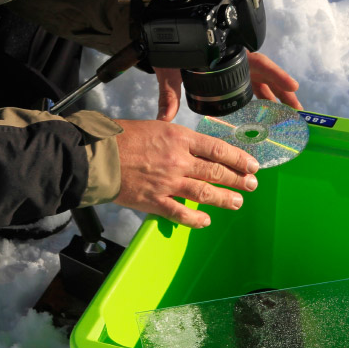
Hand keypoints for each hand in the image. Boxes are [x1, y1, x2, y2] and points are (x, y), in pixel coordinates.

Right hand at [112, 119, 259, 227]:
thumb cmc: (121, 137)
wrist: (96, 156)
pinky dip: (196, 219)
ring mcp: (168, 183)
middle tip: (251, 185)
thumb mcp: (155, 126)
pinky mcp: (155, 201)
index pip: (217, 149)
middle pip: (216, 171)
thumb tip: (192, 144)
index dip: (238, 158)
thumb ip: (176, 138)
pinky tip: (206, 221)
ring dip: (225, 199)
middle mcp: (178, 160)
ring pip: (205, 193)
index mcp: (179, 138)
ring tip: (237, 202)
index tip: (251, 165)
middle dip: (238, 180)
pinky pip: (181, 214)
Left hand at [153, 53, 300, 121]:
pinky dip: (260, 96)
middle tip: (298, 111)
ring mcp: (233, 67)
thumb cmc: (168, 51)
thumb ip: (169, 92)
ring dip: (274, 97)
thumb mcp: (170, 70)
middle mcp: (234, 60)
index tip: (294, 86)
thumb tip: (164, 117)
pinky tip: (267, 110)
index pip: (259, 63)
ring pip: (259, 82)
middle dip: (283, 92)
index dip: (277, 75)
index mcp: (227, 54)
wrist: (161, 39)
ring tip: (289, 115)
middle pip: (265, 75)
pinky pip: (250, 85)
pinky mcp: (228, 74)